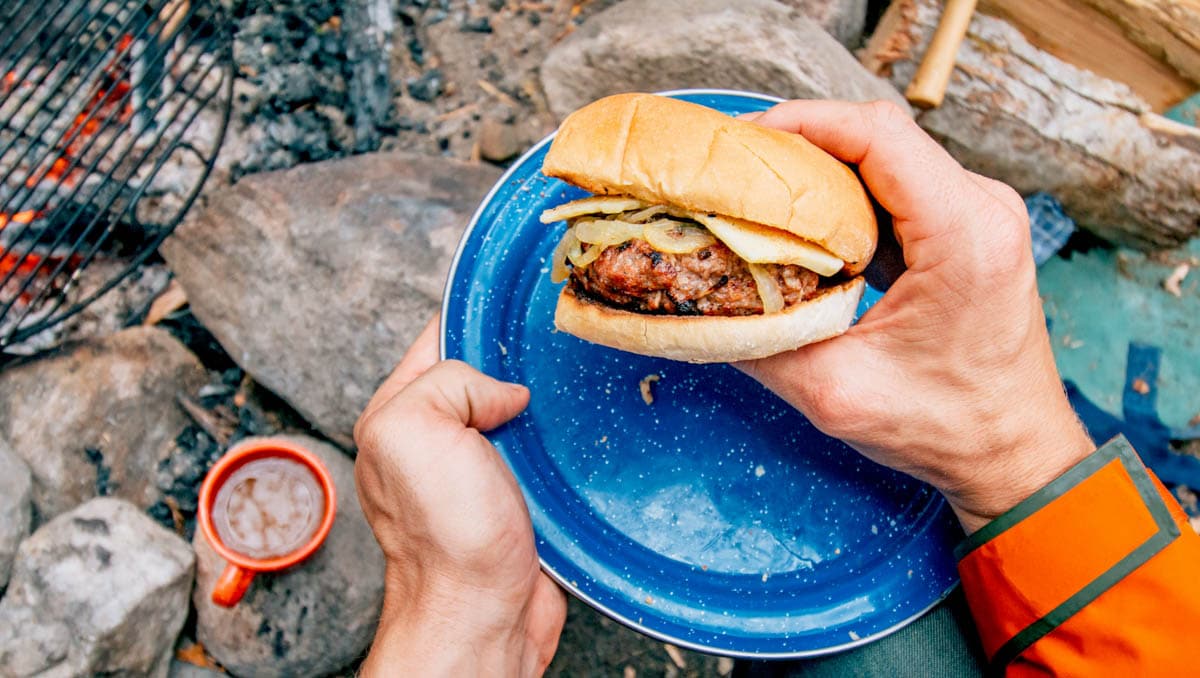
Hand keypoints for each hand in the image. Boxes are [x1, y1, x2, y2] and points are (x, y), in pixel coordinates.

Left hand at [354, 316, 566, 675]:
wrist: (484, 614)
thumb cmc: (444, 538)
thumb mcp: (414, 430)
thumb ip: (447, 381)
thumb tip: (504, 391)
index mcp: (401, 413)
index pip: (440, 338)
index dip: (478, 316)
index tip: (518, 299)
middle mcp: (436, 438)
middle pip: (486, 371)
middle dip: (517, 359)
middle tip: (553, 345)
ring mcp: (479, 468)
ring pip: (520, 410)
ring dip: (547, 403)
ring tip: (572, 388)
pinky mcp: (519, 496)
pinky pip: (544, 451)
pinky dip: (562, 443)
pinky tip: (578, 435)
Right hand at [738, 101, 1094, 533]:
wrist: (1015, 454)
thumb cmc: (944, 428)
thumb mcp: (833, 392)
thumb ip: (759, 342)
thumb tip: (695, 302)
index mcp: (963, 234)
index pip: (877, 135)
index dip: (802, 123)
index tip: (742, 143)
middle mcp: (982, 208)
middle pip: (879, 136)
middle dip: (801, 143)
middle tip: (737, 171)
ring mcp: (980, 215)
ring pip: (888, 157)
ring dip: (823, 169)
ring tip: (761, 193)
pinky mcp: (968, 230)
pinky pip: (900, 187)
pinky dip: (848, 196)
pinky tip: (804, 222)